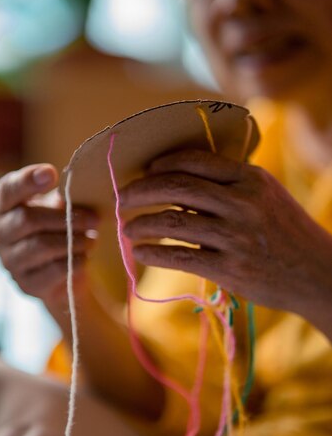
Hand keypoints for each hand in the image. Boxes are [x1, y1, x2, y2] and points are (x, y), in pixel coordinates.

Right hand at [0, 164, 97, 300]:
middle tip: (94, 218)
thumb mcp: (56, 207)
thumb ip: (62, 196)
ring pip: (41, 246)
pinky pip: (53, 270)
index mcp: (2, 206)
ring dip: (73, 241)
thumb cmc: (56, 229)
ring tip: (92, 239)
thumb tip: (78, 186)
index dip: (27, 180)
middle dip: (65, 217)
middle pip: (27, 220)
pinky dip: (75, 261)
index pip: (8, 189)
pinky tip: (85, 256)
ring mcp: (10, 261)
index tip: (51, 172)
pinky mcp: (26, 284)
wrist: (60, 274)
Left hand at [120, 149, 331, 318]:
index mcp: (251, 179)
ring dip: (142, 223)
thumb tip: (178, 180)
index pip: (196, 162)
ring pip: (173, 223)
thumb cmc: (287, 232)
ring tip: (126, 228)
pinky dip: (153, 253)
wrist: (319, 274)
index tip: (146, 171)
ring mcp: (237, 237)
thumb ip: (231, 185)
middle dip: (142, 191)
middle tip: (123, 198)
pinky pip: (180, 257)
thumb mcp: (267, 195)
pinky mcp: (231, 269)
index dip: (163, 164)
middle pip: (178, 188)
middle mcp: (243, 203)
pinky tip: (140, 251)